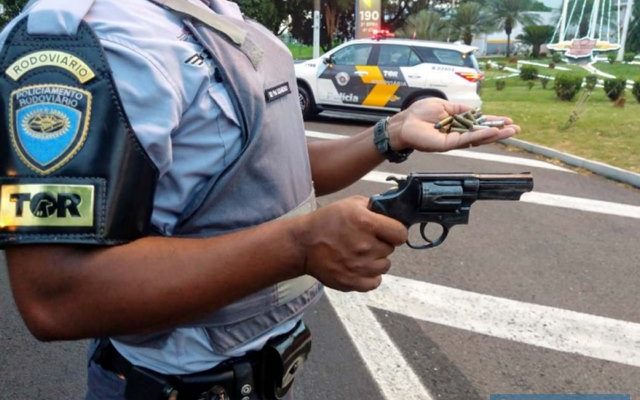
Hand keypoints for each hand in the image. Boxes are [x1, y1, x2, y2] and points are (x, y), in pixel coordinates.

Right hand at [298, 196, 406, 291]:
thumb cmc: (326, 221)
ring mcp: (360, 267)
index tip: (388, 231)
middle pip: (391, 249)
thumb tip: (393, 210)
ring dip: (376, 260)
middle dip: (382, 244)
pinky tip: (359, 267)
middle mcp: (366, 246)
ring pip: (385, 266)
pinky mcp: (353, 282)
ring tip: (360, 253)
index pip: (401, 233)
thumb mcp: (350, 204)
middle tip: (365, 240)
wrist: (303, 244)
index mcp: (366, 223)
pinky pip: (375, 282)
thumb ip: (374, 206)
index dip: (395, 231)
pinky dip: (370, 276)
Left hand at [388, 98, 519, 152]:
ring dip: (494, 134)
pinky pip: (466, 139)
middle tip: (516, 129)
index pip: (479, 124)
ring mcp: (454, 140)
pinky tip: (492, 132)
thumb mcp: (445, 106)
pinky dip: (480, 135)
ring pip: (478, 138)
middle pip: (482, 134)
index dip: (493, 122)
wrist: (404, 123)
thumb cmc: (419, 114)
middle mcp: (458, 134)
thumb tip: (476, 109)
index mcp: (457, 124)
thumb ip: (460, 110)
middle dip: (499, 132)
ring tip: (509, 131)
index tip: (508, 121)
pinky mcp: (448, 144)